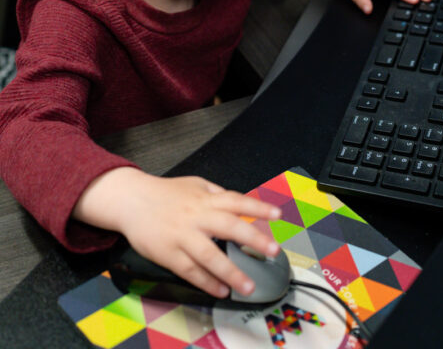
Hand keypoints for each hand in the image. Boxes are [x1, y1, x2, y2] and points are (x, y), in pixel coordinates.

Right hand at [73, 167, 281, 298]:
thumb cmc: (166, 193)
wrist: (131, 200)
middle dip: (253, 239)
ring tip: (248, 285)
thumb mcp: (196, 184)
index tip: (277, 215)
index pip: (237, 201)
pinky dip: (206, 283)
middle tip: (272, 251)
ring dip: (231, 272)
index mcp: (206, 199)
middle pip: (229, 227)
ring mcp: (182, 236)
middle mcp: (197, 216)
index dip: (258, 207)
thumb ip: (218, 194)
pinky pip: (190, 271)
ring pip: (209, 256)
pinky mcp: (168, 254)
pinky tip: (221, 290)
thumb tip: (241, 204)